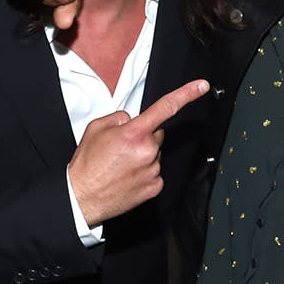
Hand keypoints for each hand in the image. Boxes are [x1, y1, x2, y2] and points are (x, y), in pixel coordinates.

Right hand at [69, 79, 209, 226]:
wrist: (82, 197)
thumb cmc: (87, 165)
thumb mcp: (96, 128)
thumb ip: (119, 118)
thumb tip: (131, 120)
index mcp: (133, 134)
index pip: (165, 108)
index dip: (186, 94)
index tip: (201, 86)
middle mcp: (147, 151)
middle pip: (157, 134)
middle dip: (144, 136)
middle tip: (123, 148)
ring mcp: (153, 170)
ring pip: (155, 154)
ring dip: (143, 155)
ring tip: (121, 164)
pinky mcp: (154, 186)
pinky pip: (155, 172)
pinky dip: (145, 172)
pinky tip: (128, 176)